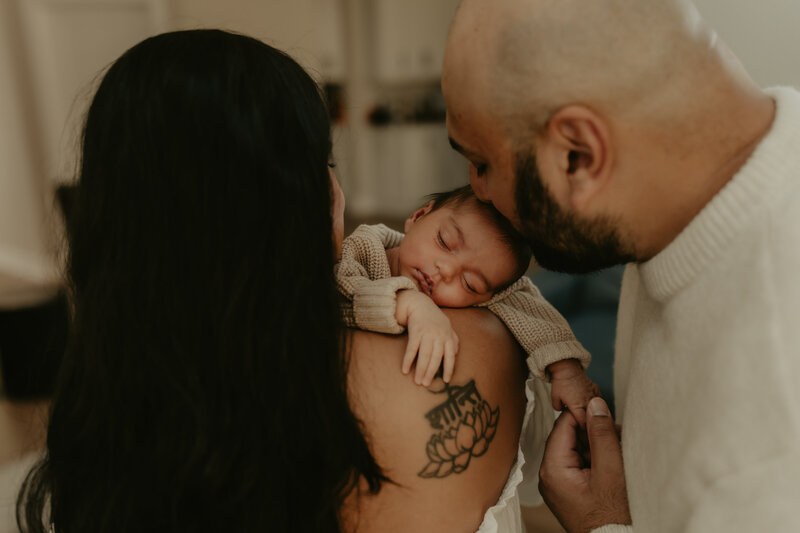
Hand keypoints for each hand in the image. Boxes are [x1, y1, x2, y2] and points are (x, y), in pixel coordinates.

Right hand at [396, 290, 458, 385]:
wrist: (420, 304)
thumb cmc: (435, 318)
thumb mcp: (448, 326)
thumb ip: (454, 339)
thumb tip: (455, 354)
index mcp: (447, 336)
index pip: (450, 356)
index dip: (449, 369)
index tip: (446, 381)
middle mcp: (438, 336)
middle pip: (436, 357)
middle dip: (430, 372)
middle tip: (426, 384)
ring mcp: (427, 333)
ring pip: (424, 355)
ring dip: (420, 369)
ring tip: (417, 381)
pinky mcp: (415, 332)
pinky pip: (411, 349)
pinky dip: (408, 360)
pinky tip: (404, 370)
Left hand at [539, 397, 630, 532]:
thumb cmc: (613, 515)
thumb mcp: (610, 470)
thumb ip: (601, 435)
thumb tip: (594, 404)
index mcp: (552, 469)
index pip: (562, 425)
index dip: (582, 413)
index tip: (603, 409)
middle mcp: (550, 475)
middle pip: (569, 436)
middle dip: (593, 431)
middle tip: (617, 433)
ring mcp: (559, 483)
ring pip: (577, 448)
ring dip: (598, 444)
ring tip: (619, 448)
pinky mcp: (570, 488)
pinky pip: (581, 462)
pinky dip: (598, 457)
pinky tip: (614, 460)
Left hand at [548, 359, 599, 425]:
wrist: (567, 368)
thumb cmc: (561, 382)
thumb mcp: (555, 398)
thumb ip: (558, 409)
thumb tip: (562, 411)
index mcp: (577, 406)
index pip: (583, 423)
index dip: (582, 428)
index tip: (581, 429)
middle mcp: (587, 401)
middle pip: (592, 417)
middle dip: (589, 422)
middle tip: (587, 424)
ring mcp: (593, 395)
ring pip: (598, 409)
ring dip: (595, 413)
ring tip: (592, 416)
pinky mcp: (595, 389)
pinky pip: (599, 399)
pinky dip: (597, 403)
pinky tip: (594, 405)